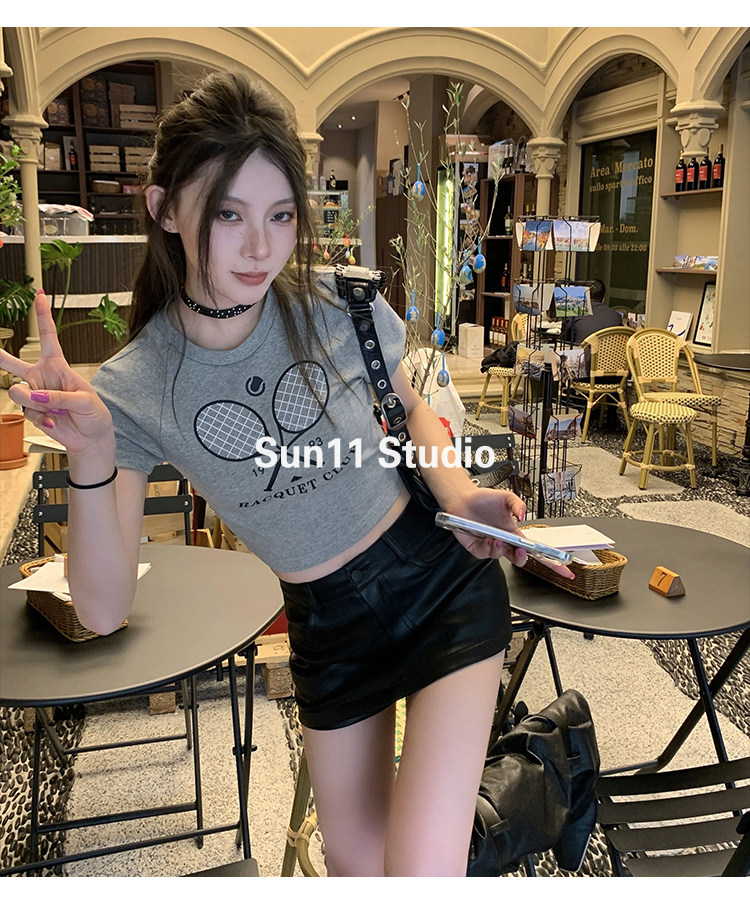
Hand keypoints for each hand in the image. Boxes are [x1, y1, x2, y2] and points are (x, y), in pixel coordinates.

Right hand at [1, 290, 114, 458]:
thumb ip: (60, 397)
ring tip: (51, 411)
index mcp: (59, 366)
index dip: (44, 316)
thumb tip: (34, 396)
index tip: (40, 295)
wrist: (91, 438)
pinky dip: (41, 419)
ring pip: (18, 391)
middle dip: (0, 357)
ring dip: (33, 402)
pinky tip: (53, 422)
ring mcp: (36, 395)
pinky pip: (27, 411)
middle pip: (15, 363)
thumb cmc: (94, 414)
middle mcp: (43, 378)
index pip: (49, 337)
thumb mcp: (85, 401)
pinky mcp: (33, 411)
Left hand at [444, 486, 575, 579]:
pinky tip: (489, 538)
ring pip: (503, 558)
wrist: (463, 499)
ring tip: (498, 538)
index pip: (537, 550)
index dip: (551, 562)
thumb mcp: (506, 497)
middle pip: (520, 560)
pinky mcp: (478, 549)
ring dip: (503, 550)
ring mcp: (492, 547)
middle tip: (522, 550)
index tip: (565, 569)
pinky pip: (487, 554)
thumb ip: (518, 504)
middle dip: (523, 558)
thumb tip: (523, 516)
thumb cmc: (484, 499)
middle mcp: (505, 542)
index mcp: (515, 533)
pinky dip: (490, 548)